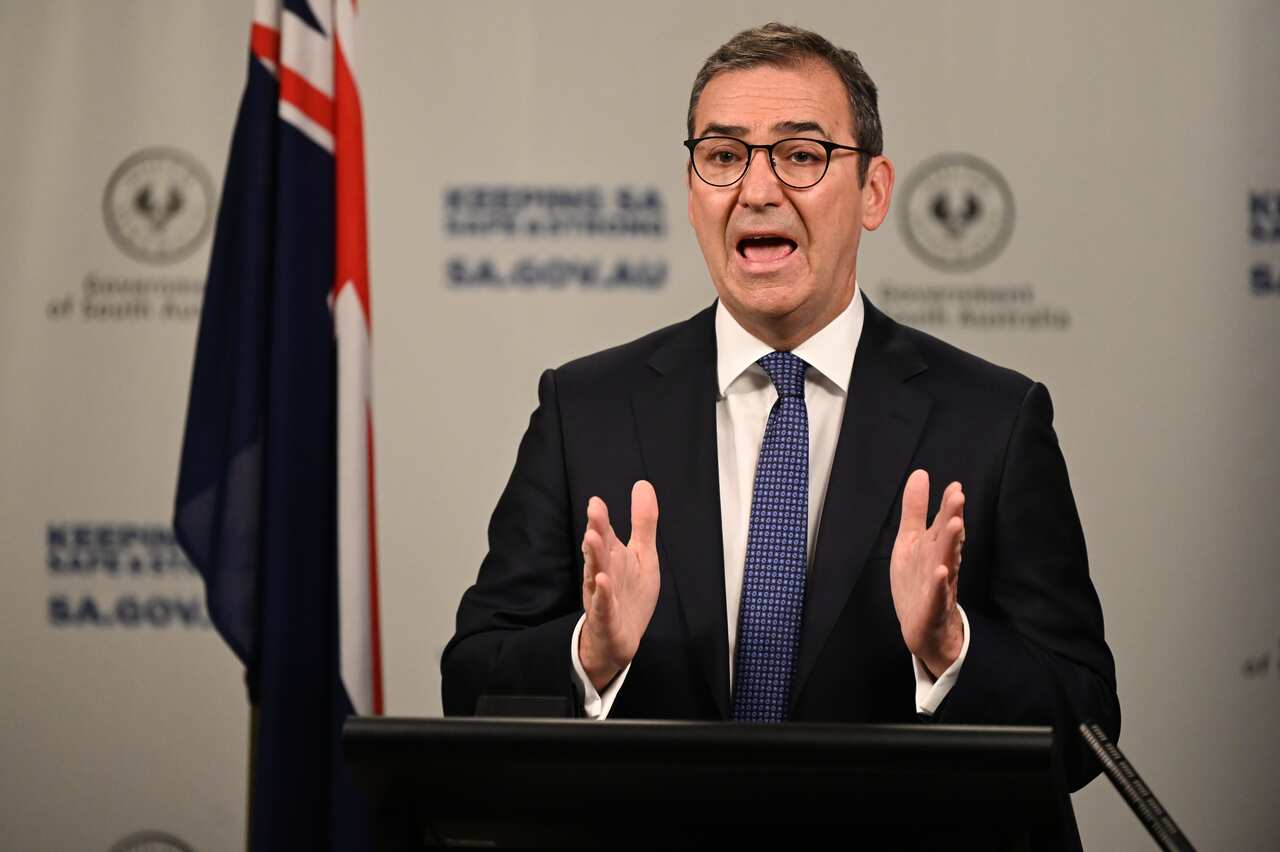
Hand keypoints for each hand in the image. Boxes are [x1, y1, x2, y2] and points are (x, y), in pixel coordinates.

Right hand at [578, 481, 659, 691]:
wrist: (619, 638)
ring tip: (592, 539)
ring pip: (596, 573)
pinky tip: (602, 581)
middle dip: (596, 530)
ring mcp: (602, 595)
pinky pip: (603, 605)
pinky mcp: (606, 617)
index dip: (600, 518)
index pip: (605, 533)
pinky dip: (603, 594)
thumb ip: (643, 522)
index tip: (596, 501)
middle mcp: (604, 571)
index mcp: (612, 556)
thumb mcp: (642, 555)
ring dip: (594, 557)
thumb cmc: (628, 593)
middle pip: (599, 549)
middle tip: (594, 511)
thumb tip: (643, 484)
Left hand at [890, 469, 964, 678]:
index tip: (955, 486)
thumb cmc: (919, 581)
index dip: (948, 506)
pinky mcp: (932, 608)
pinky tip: (940, 572)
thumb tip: (920, 473)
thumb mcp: (910, 541)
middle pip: (947, 538)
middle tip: (958, 497)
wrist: (924, 629)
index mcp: (934, 546)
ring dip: (951, 544)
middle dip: (952, 518)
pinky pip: (937, 595)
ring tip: (956, 525)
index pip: (944, 523)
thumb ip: (916, 509)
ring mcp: (938, 586)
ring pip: (946, 562)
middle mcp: (940, 562)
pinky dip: (939, 584)